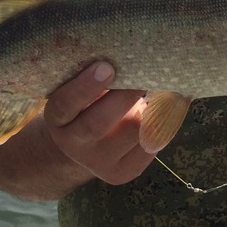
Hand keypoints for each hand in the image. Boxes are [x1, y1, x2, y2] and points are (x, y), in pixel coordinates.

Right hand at [43, 61, 155, 184]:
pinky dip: (163, 122)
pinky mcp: (124, 172)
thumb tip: (130, 54)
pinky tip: (169, 105)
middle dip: (124, 97)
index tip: (106, 66)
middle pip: (98, 124)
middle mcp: (74, 145)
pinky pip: (150, 145)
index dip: (85, 86)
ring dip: (150, 107)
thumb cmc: (87, 103)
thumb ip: (95, 76)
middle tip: (144, 73)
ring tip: (159, 86)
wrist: (83, 146)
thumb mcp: (79, 89)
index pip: (65, 104)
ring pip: (132, 132)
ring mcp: (99, 163)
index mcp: (58, 119)